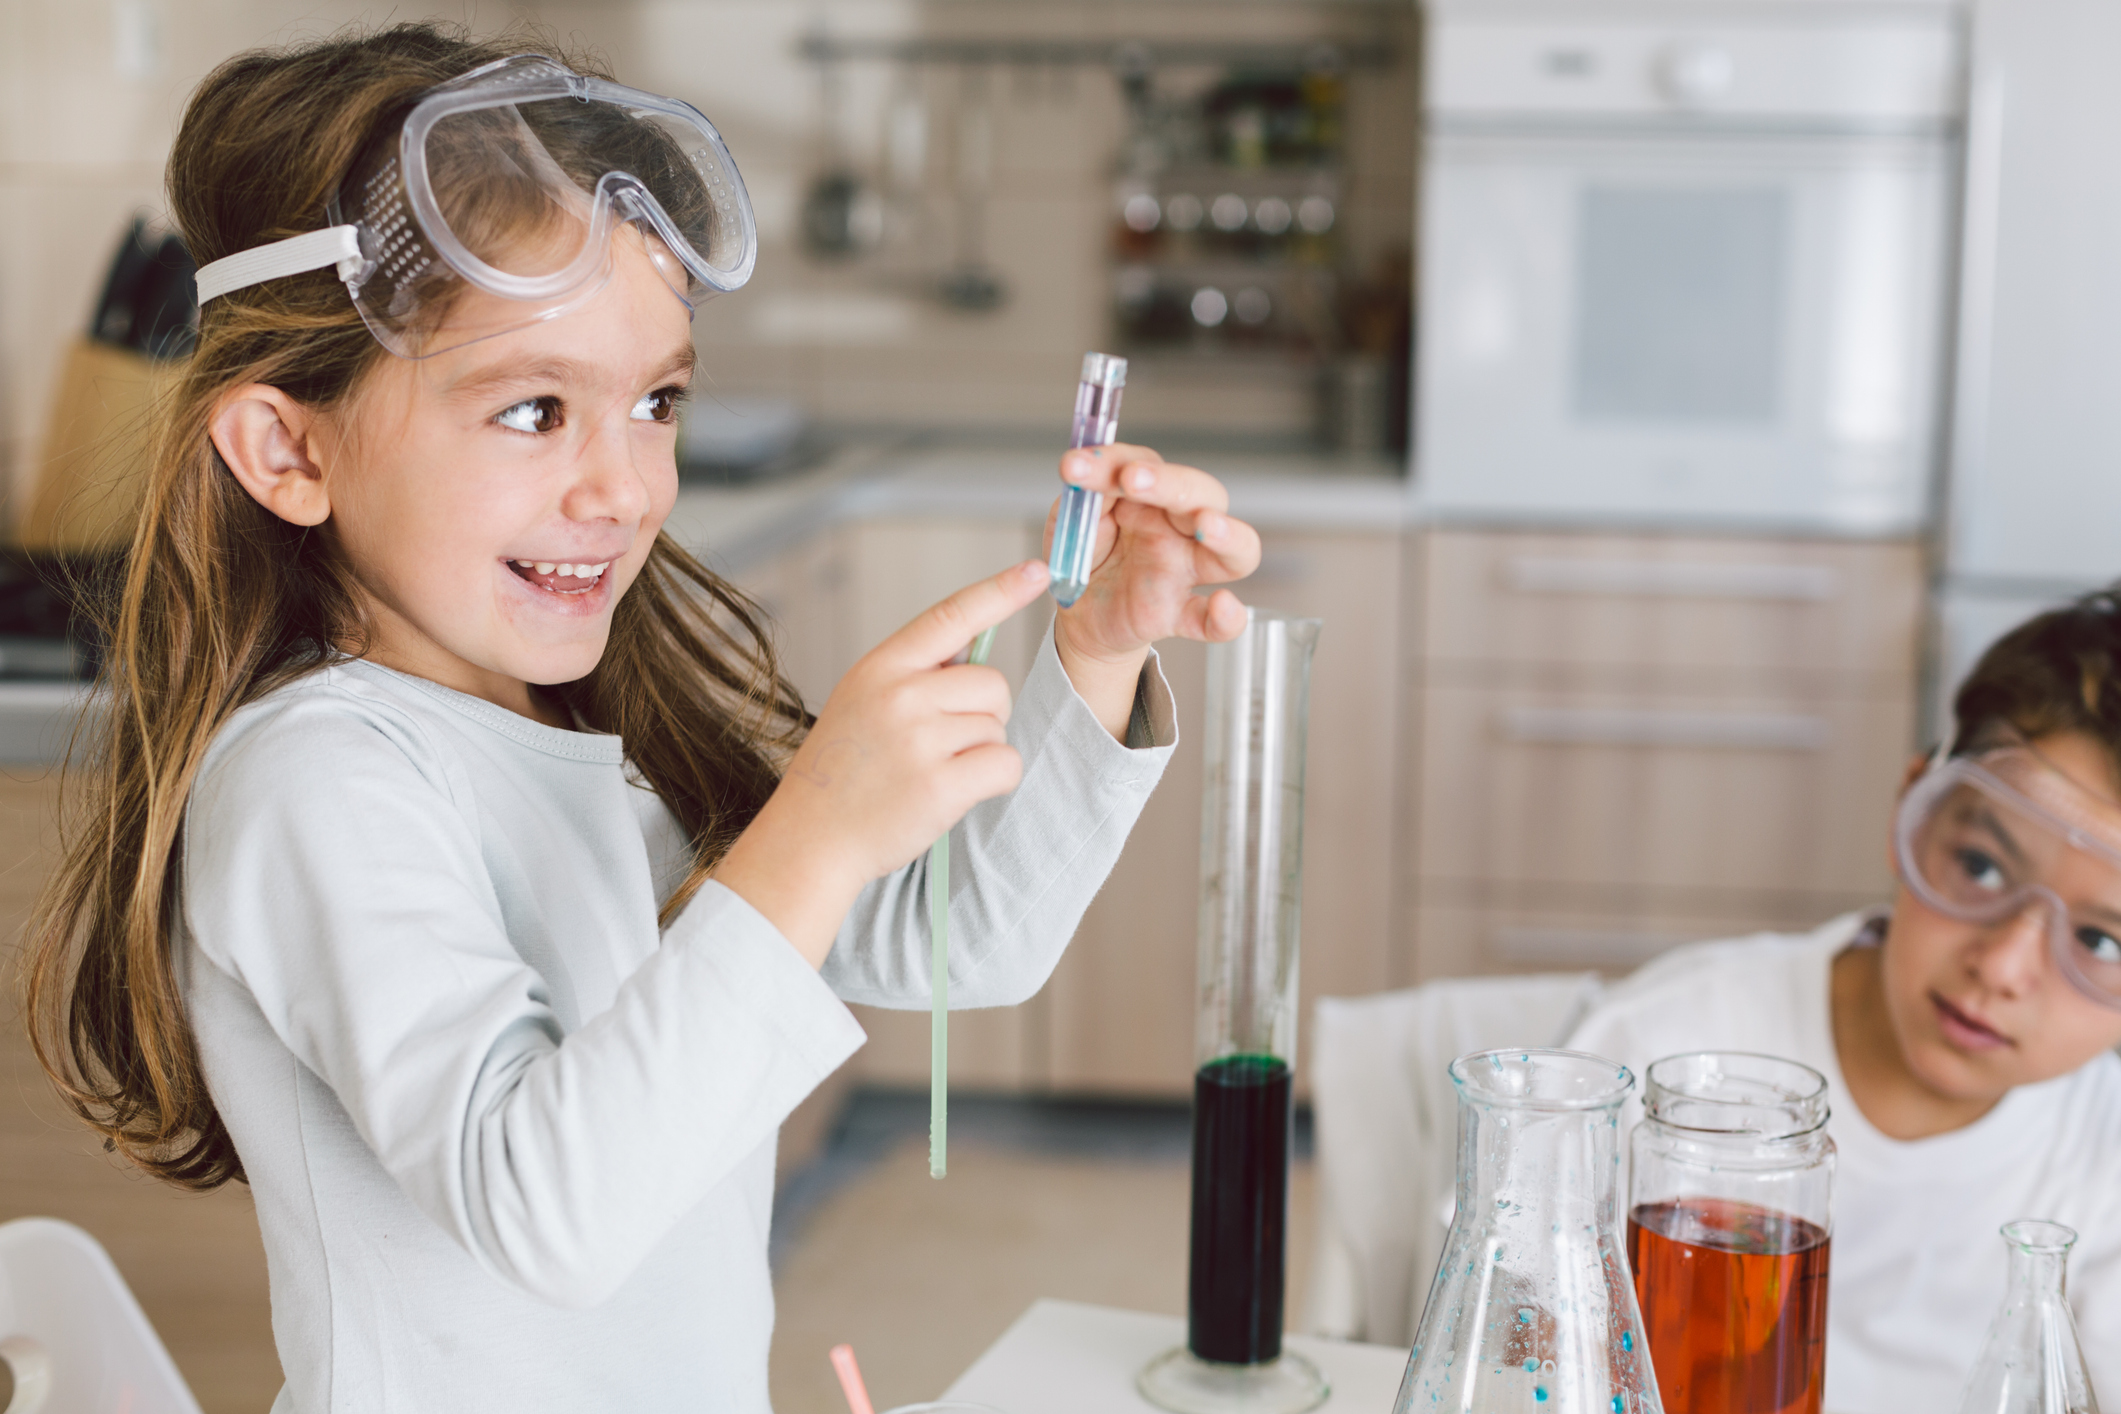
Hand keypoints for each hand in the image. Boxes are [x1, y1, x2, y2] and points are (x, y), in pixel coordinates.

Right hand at [713, 559, 1050, 965]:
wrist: (810, 839)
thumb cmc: (842, 772)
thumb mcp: (862, 701)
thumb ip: (913, 675)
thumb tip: (975, 651)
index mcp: (881, 668)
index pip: (951, 616)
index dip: (999, 591)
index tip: (1037, 570)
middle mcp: (900, 696)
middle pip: (992, 683)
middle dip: (983, 714)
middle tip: (939, 744)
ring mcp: (920, 741)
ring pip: (998, 727)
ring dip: (980, 751)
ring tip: (931, 771)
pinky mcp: (940, 786)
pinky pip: (1004, 764)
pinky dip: (993, 780)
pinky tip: (954, 792)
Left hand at [1044, 443, 1261, 736]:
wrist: (1078, 613)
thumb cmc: (1085, 556)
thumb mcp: (1073, 520)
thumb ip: (1086, 499)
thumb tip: (1091, 477)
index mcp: (1151, 498)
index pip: (1149, 466)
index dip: (1116, 460)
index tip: (1076, 466)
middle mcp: (1178, 529)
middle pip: (1204, 495)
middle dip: (1171, 483)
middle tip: (1130, 479)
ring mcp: (1185, 572)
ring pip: (1238, 550)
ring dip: (1228, 534)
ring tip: (1206, 525)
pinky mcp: (1179, 615)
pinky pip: (1213, 622)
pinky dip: (1227, 618)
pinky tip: (1223, 605)